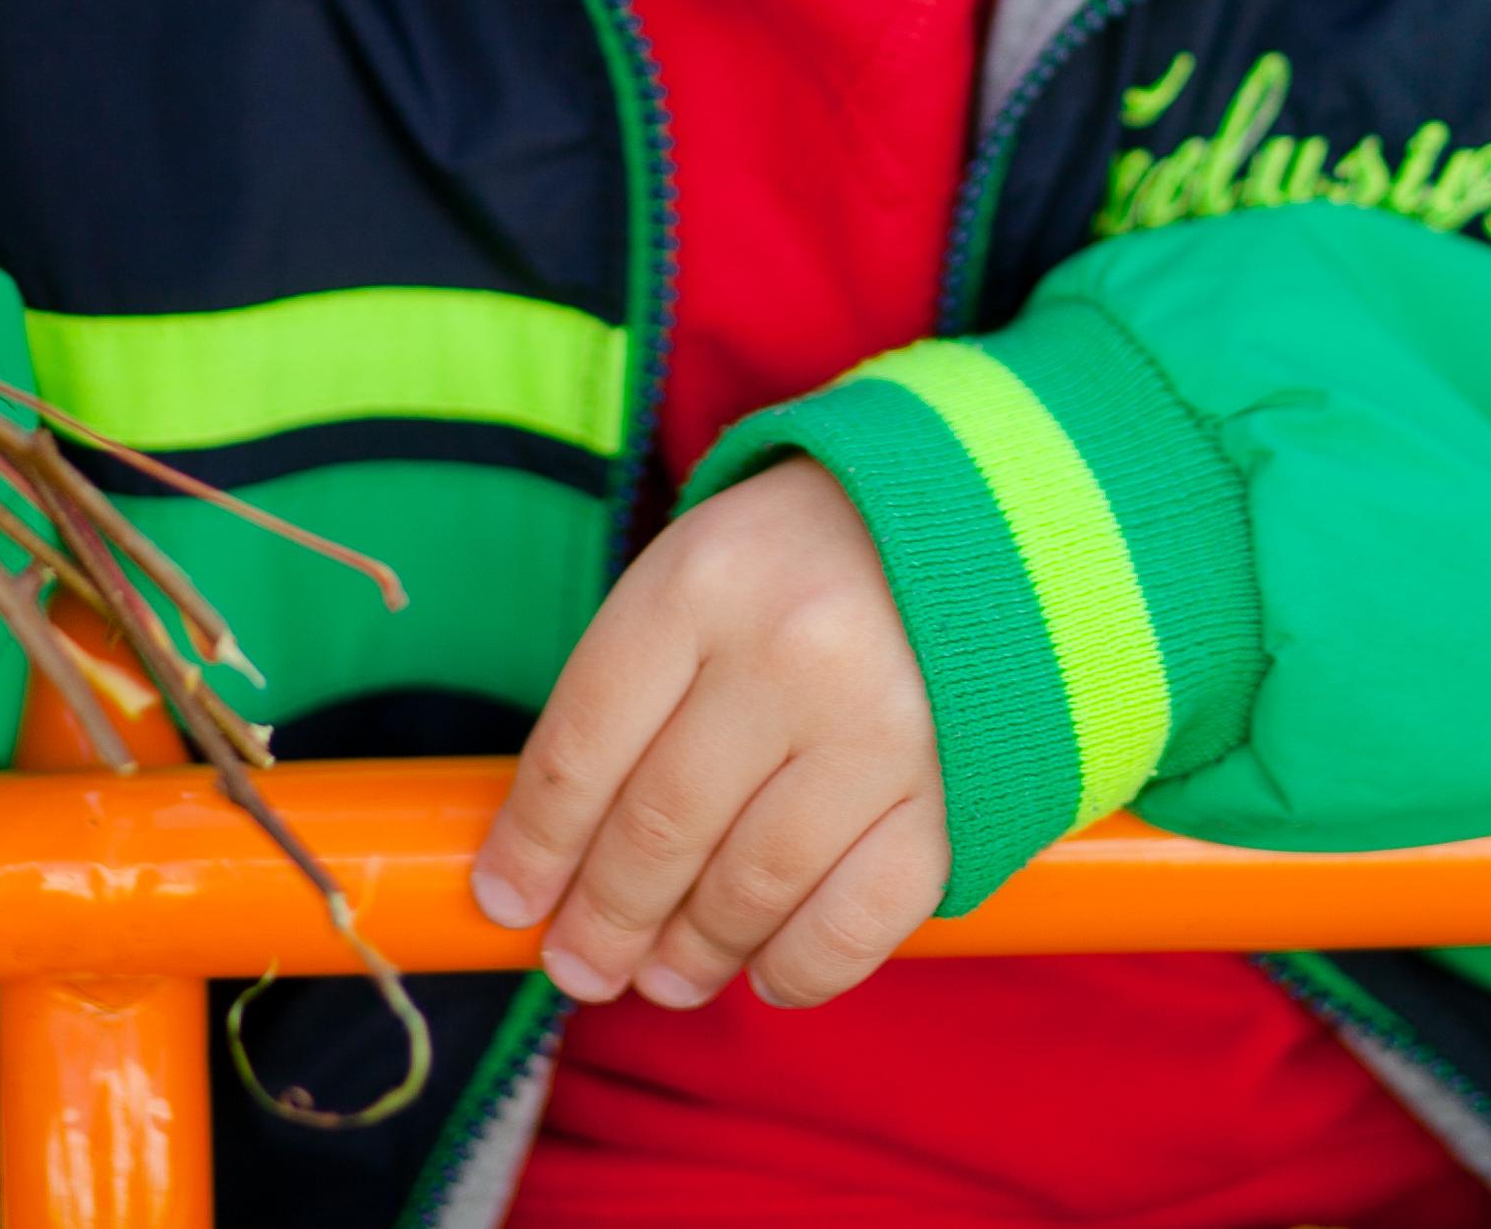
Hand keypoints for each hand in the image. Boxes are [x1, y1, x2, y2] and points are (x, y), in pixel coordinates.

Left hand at [471, 456, 948, 1011]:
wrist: (984, 513)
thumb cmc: (807, 556)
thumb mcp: (702, 571)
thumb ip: (632, 688)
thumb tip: (554, 850)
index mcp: (704, 581)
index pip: (584, 742)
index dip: (533, 842)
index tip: (506, 902)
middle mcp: (790, 652)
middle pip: (660, 825)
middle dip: (604, 917)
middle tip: (579, 965)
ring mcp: (882, 726)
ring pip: (750, 884)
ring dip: (692, 952)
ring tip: (664, 977)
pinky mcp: (958, 791)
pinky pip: (859, 918)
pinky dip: (801, 967)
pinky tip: (768, 973)